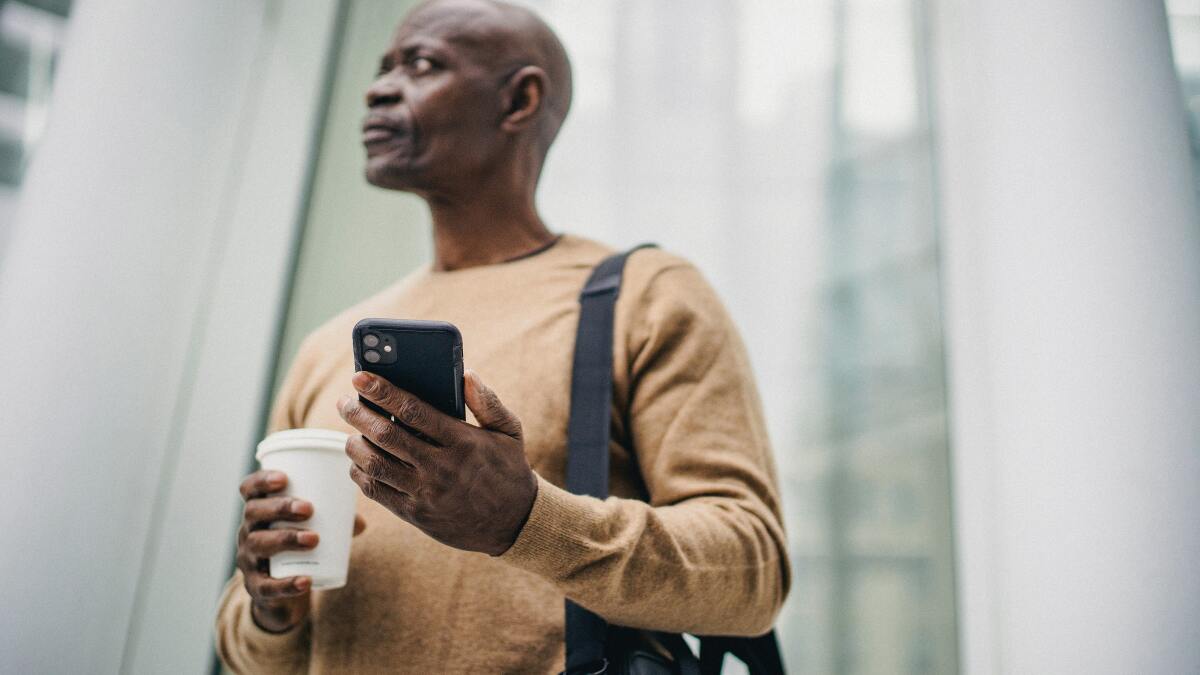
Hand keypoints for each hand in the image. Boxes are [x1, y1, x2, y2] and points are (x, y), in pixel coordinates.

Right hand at [235, 470, 366, 632]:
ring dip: (286, 538)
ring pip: (259, 544)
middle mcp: (247, 531)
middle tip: (308, 509)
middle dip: (280, 507)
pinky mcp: (255, 587)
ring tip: (314, 539)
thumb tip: (359, 523)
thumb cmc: (297, 547)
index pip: (248, 489)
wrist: (282, 593)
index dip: (261, 480)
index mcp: (258, 511)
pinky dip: (286, 584)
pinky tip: (306, 580)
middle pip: (253, 512)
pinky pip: (266, 586)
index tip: (284, 478)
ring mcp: (248, 559)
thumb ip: (336, 521)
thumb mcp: (312, 528)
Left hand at [337, 369, 537, 555]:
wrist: (514, 523)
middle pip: (386, 436)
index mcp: (462, 442)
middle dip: (358, 414)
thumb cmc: (509, 469)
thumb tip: (467, 374)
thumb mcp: (509, 432)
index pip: (413, 410)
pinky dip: (360, 473)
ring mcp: (426, 493)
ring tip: (352, 432)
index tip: (360, 377)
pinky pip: (376, 491)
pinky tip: (360, 461)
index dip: (382, 391)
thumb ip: (487, 402)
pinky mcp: (416, 514)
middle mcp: (441, 467)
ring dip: (355, 445)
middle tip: (345, 402)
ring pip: (375, 465)